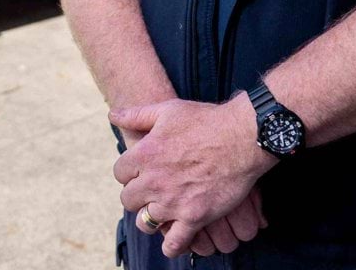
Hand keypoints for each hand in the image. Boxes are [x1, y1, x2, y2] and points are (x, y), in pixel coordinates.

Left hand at [111, 97, 275, 258]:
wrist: (242, 137)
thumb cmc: (206, 120)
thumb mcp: (167, 110)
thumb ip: (136, 115)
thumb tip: (113, 115)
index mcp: (144, 154)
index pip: (119, 173)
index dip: (130, 172)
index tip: (141, 171)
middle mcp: (153, 180)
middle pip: (128, 199)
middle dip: (137, 195)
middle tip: (151, 191)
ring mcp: (173, 201)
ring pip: (145, 222)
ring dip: (150, 218)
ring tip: (161, 212)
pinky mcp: (194, 217)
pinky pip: (173, 242)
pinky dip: (170, 245)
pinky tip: (173, 240)